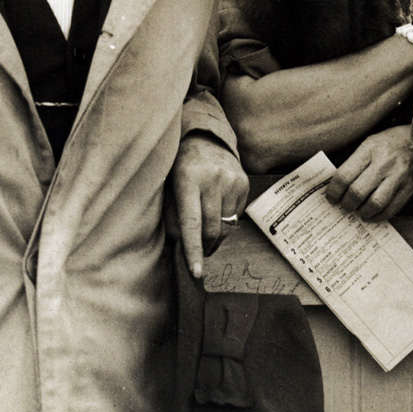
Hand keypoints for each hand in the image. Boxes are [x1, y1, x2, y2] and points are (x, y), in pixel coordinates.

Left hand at [173, 133, 248, 278]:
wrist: (206, 139)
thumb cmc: (180, 167)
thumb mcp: (168, 186)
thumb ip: (172, 216)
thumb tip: (179, 246)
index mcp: (188, 179)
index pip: (191, 223)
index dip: (193, 250)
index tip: (195, 272)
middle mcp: (213, 179)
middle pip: (211, 228)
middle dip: (204, 246)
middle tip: (198, 254)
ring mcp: (232, 180)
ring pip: (226, 226)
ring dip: (216, 236)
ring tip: (206, 235)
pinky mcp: (244, 184)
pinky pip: (236, 216)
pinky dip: (225, 222)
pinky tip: (216, 211)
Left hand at [326, 124, 412, 219]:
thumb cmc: (387, 144)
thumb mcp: (367, 145)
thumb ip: (353, 164)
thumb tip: (335, 188)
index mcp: (369, 150)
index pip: (344, 176)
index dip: (334, 191)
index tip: (331, 197)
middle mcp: (385, 163)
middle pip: (358, 192)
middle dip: (346, 204)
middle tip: (344, 205)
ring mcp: (399, 177)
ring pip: (374, 204)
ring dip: (362, 212)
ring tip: (358, 210)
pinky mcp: (409, 188)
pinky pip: (390, 210)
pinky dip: (377, 216)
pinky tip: (371, 213)